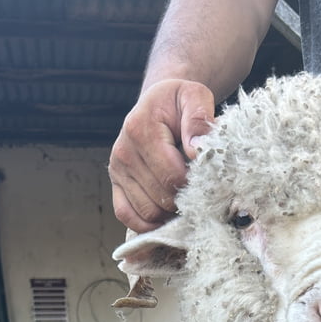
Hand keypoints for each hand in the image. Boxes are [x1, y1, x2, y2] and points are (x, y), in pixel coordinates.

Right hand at [109, 79, 215, 232]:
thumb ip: (199, 119)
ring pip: (148, 212)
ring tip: (183, 197)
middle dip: (184, 200)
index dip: (193, 185)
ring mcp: (117, 170)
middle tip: (198, 190)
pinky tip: (165, 215)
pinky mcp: (115, 184)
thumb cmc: (179, 103)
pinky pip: (127, 216)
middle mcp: (123, 152)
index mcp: (140, 129)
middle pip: (161, 198)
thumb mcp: (194, 97)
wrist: (157, 104)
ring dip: (170, 213)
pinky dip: (148, 223)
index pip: (171, 175)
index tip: (205, 178)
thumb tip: (196, 151)